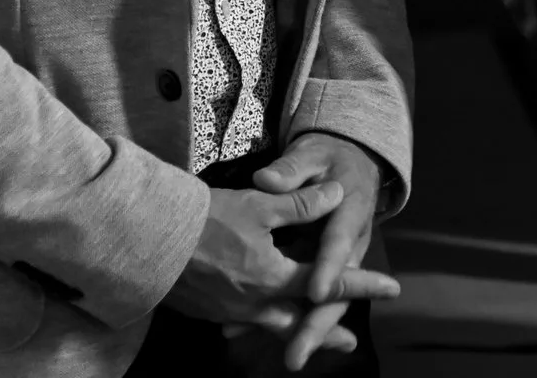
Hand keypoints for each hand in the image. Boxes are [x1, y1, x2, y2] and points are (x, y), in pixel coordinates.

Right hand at [160, 181, 397, 354]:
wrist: (144, 239)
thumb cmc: (204, 220)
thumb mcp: (260, 205)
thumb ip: (301, 204)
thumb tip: (338, 194)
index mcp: (273, 278)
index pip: (328, 284)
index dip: (362, 284)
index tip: (392, 288)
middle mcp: (253, 303)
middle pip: (300, 321)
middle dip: (326, 330)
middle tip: (349, 342)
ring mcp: (228, 311)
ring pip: (270, 325)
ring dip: (294, 328)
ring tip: (308, 337)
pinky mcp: (206, 310)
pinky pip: (243, 321)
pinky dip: (260, 322)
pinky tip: (259, 318)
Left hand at [252, 133, 395, 370]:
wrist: (351, 167)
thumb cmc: (331, 159)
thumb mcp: (314, 155)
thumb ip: (292, 170)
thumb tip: (267, 180)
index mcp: (351, 212)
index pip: (339, 243)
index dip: (329, 268)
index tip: (316, 291)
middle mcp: (349, 244)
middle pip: (338, 288)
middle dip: (320, 324)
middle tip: (298, 352)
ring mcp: (337, 261)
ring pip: (326, 302)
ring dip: (306, 331)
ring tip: (289, 357)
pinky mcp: (322, 270)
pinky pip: (305, 298)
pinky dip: (284, 319)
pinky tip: (246, 333)